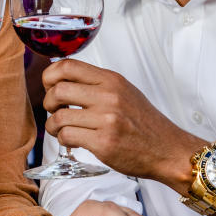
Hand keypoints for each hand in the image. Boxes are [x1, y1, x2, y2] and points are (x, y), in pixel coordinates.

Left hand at [43, 59, 202, 183]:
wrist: (168, 150)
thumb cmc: (144, 123)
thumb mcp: (124, 92)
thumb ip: (96, 84)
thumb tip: (62, 80)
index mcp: (112, 80)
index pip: (67, 66)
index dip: (50, 76)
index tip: (49, 87)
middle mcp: (109, 96)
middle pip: (58, 90)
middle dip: (48, 103)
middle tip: (54, 111)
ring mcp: (106, 119)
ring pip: (59, 117)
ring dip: (53, 126)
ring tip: (61, 130)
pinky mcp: (104, 143)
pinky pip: (67, 136)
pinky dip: (63, 140)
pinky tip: (72, 140)